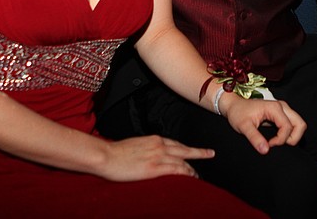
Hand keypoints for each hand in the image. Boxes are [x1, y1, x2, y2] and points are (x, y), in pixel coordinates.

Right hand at [99, 135, 213, 181]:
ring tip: (198, 176)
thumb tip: (149, 155)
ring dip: (192, 169)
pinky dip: (186, 174)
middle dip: (199, 153)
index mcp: (154, 139)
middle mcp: (159, 145)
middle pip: (184, 150)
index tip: (193, 151)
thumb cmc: (115, 152)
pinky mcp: (155, 168)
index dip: (186, 149)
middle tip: (210, 154)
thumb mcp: (134, 145)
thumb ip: (145, 148)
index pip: (176, 144)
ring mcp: (158, 156)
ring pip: (182, 162)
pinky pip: (176, 171)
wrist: (106, 155)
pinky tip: (192, 178)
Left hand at [222, 96, 306, 154]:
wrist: (234, 105)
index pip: (288, 127)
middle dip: (293, 138)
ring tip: (277, 141)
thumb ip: (255, 138)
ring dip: (292, 136)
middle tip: (278, 144)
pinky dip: (289, 134)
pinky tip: (276, 138)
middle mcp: (282, 107)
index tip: (269, 145)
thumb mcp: (243, 126)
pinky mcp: (282, 114)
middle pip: (300, 124)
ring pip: (299, 124)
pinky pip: (293, 125)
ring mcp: (283, 110)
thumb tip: (265, 150)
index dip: (280, 140)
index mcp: (274, 108)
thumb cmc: (238, 113)